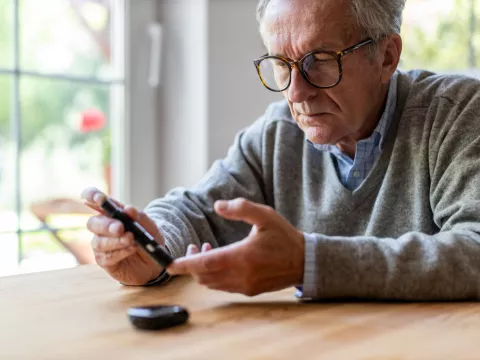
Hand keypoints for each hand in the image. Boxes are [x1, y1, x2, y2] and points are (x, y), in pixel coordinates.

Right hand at [81, 187, 163, 284]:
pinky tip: (131, 249)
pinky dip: (120, 252)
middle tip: (120, 228)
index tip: (98, 197)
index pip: (95, 201)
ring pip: (99, 242)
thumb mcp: (150, 227)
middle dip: (106, 225)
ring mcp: (101, 245)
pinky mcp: (104, 260)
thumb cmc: (149, 239)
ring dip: (116, 241)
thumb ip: (140, 217)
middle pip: (93, 223)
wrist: (155, 261)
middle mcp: (103, 227)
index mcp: (112, 213)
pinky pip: (106, 257)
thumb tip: (127, 209)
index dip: (92, 196)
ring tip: (131, 240)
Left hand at [167, 198, 304, 295]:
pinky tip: (222, 262)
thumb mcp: (265, 215)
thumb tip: (218, 205)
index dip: (185, 264)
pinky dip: (215, 276)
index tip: (170, 265)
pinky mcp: (249, 290)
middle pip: (204, 276)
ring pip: (212, 283)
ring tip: (208, 252)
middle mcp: (240, 275)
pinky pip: (224, 286)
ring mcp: (245, 285)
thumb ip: (240, 208)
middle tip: (195, 247)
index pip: (205, 264)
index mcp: (241, 257)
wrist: (304, 261)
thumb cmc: (284, 237)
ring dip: (204, 270)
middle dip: (193, 264)